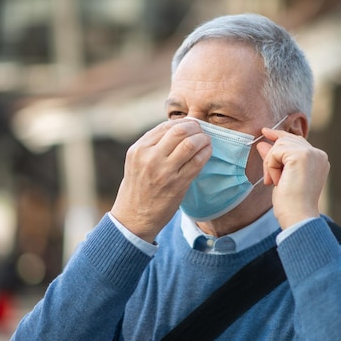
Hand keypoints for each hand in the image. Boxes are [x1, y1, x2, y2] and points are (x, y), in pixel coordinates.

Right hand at [111, 119, 211, 241]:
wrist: (133, 218)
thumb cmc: (138, 188)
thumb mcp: (137, 162)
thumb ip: (153, 145)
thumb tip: (179, 129)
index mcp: (139, 149)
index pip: (165, 126)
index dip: (183, 122)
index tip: (191, 126)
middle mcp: (150, 157)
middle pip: (179, 130)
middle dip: (195, 127)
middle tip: (201, 131)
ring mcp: (164, 171)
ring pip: (190, 144)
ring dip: (203, 139)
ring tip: (206, 141)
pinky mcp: (177, 184)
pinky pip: (197, 162)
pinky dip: (205, 153)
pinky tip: (207, 152)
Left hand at [256, 129, 328, 228]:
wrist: (298, 216)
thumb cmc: (291, 203)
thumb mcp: (281, 176)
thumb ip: (274, 159)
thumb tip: (262, 143)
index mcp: (318, 160)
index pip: (297, 141)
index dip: (280, 136)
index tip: (265, 132)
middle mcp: (318, 154)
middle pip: (286, 140)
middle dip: (272, 157)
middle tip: (269, 179)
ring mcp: (311, 153)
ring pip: (279, 145)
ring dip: (271, 164)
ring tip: (275, 182)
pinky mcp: (301, 155)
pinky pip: (275, 152)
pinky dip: (271, 166)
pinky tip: (277, 181)